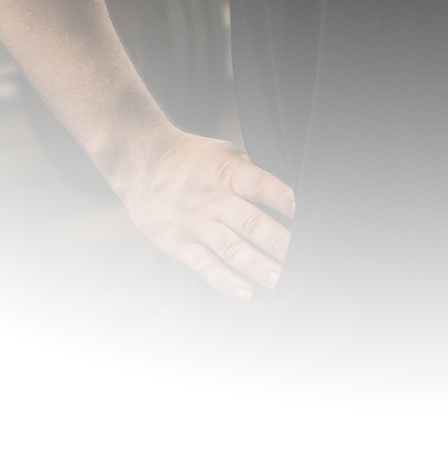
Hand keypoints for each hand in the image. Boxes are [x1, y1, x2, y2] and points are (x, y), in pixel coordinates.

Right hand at [113, 126, 295, 302]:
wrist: (143, 163)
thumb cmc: (193, 159)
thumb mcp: (225, 155)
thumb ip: (252, 174)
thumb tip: (290, 193)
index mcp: (229, 174)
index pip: (260, 184)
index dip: (282, 197)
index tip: (304, 211)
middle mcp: (213, 199)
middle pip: (250, 222)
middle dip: (277, 242)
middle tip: (302, 259)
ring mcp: (196, 223)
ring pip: (231, 248)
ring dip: (257, 266)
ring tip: (280, 281)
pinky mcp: (179, 243)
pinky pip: (205, 266)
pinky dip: (226, 282)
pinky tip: (246, 293)